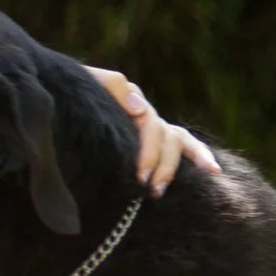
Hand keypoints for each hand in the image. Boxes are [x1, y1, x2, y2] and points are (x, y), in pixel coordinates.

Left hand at [82, 66, 220, 195]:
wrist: (61, 101)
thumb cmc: (71, 96)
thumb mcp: (88, 87)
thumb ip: (111, 86)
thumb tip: (140, 108)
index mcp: (129, 101)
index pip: (148, 124)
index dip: (148, 151)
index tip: (140, 175)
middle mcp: (144, 113)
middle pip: (164, 135)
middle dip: (158, 163)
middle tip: (147, 186)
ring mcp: (151, 125)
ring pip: (175, 141)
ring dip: (171, 166)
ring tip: (160, 189)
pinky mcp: (155, 137)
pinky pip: (184, 142)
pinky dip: (200, 153)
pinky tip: (215, 170)